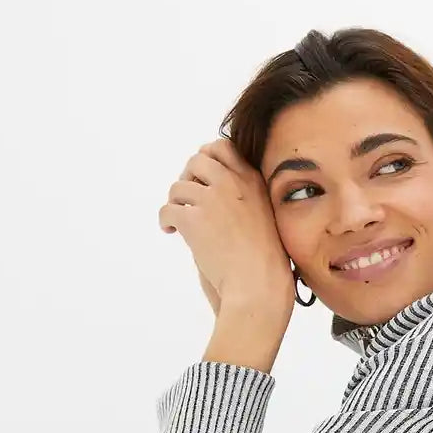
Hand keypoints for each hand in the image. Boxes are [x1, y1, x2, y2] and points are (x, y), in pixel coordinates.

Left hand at [159, 138, 293, 320]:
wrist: (259, 285)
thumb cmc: (268, 262)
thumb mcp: (267, 216)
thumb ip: (246, 198)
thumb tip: (216, 190)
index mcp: (253, 181)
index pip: (223, 148)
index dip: (207, 157)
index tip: (202, 175)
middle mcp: (232, 184)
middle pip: (196, 161)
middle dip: (188, 176)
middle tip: (187, 198)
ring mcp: (212, 200)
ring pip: (178, 187)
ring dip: (175, 202)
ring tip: (179, 221)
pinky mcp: (194, 220)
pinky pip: (167, 209)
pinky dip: (165, 220)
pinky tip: (171, 231)